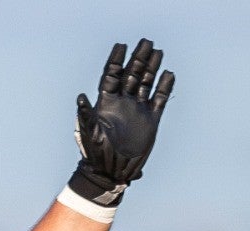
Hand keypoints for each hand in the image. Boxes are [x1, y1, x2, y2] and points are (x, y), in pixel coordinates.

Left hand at [69, 38, 175, 206]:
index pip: (112, 73)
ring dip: (152, 67)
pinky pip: (159, 100)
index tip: (122, 45)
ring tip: (158, 52)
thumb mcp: (89, 132)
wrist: (112, 170)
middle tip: (146, 41)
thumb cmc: (95, 152)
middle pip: (132, 73)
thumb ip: (86, 114)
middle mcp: (123, 101)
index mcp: (107, 100)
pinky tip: (169, 74)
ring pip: (146, 83)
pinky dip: (164, 87)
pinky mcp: (151, 120)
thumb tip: (81, 96)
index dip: (117, 59)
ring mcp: (138, 109)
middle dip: (138, 57)